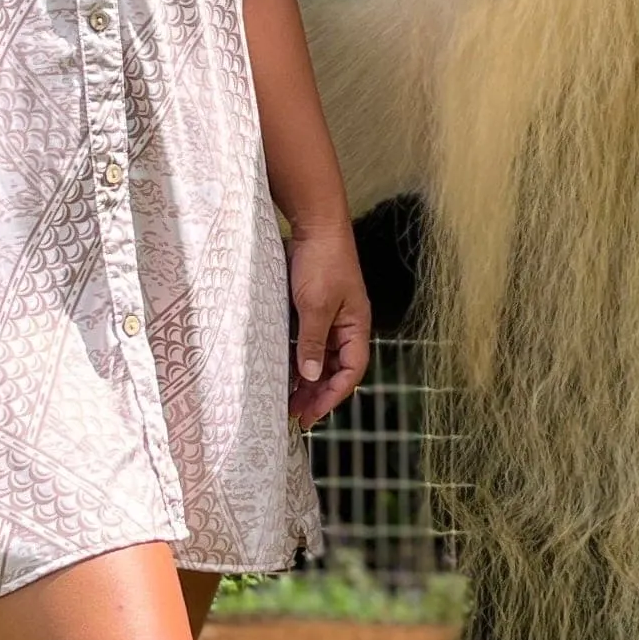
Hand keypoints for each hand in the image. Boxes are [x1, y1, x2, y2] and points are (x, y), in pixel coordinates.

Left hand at [287, 222, 370, 426]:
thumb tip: (310, 376)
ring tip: (286, 400)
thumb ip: (313, 342)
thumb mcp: (316, 304)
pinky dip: (297, 360)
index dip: (333, 395)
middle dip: (318, 394)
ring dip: (306, 380)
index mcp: (356, 326)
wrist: (314, 224)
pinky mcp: (311, 309)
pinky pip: (307, 343)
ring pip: (320, 358)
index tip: (312, 414)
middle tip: (295, 416)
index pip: (351, 371)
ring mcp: (329, 317)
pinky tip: (282, 372)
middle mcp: (346, 326)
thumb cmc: (322, 260)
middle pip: (336, 369)